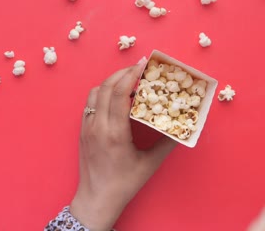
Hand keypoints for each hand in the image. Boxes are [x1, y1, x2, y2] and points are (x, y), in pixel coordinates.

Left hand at [70, 57, 176, 230]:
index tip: (142, 64)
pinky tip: (114, 95)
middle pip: (105, 87)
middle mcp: (97, 126)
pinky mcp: (82, 131)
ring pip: (94, 93)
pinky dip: (102, 93)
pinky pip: (90, 103)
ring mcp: (87, 128)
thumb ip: (167, 143)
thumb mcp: (150, 164)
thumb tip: (182, 128)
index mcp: (115, 133)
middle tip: (139, 67)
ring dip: (110, 81)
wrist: (96, 199)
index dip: (130, 75)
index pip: (118, 94)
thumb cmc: (124, 184)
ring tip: (127, 79)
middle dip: (122, 72)